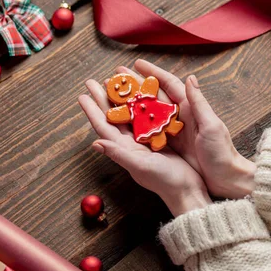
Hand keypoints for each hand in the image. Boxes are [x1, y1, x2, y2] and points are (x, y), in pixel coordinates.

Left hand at [78, 80, 211, 216]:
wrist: (188, 190)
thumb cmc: (164, 181)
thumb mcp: (140, 167)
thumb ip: (118, 154)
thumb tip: (95, 144)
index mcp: (125, 148)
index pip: (103, 126)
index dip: (92, 111)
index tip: (82, 94)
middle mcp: (133, 142)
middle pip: (114, 115)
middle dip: (103, 98)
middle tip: (93, 81)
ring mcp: (147, 139)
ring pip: (130, 112)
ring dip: (122, 97)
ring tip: (114, 81)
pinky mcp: (161, 136)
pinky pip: (148, 115)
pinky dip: (143, 102)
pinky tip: (141, 92)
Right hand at [114, 60, 255, 199]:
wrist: (225, 178)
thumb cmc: (221, 152)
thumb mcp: (211, 126)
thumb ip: (198, 102)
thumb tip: (191, 78)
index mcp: (191, 108)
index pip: (169, 84)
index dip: (153, 73)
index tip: (136, 64)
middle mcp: (180, 116)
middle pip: (154, 96)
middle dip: (136, 85)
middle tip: (117, 76)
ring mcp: (173, 131)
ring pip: (148, 112)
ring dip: (133, 103)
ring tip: (115, 96)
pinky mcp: (170, 145)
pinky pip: (149, 130)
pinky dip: (136, 124)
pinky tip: (123, 121)